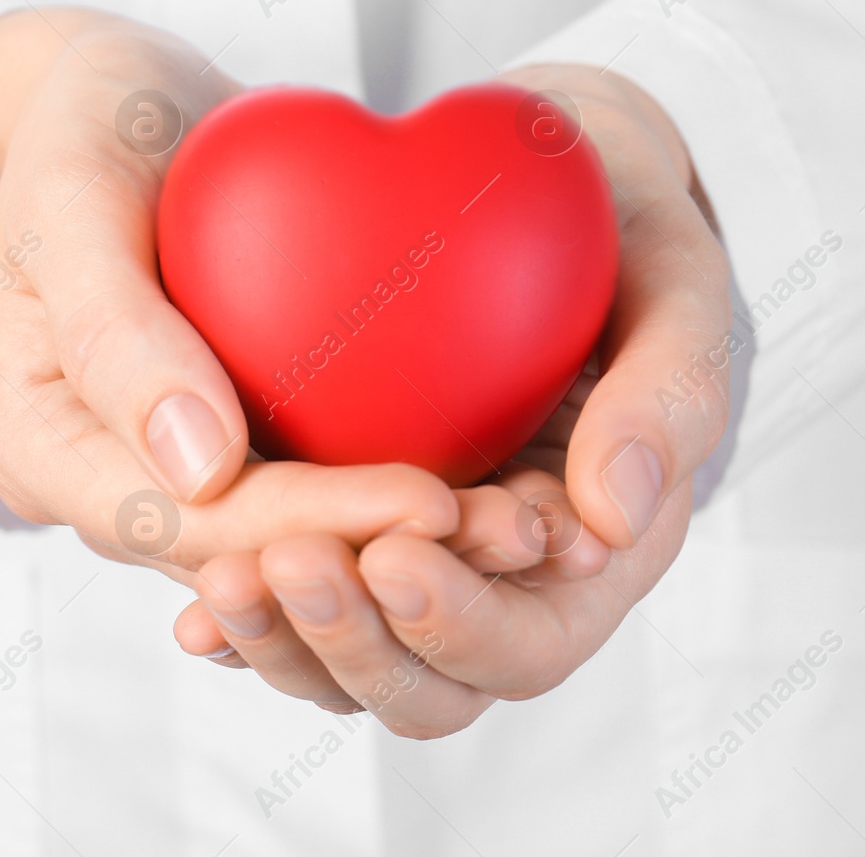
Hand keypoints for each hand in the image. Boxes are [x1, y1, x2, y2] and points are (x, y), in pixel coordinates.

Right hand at [0, 10, 465, 581]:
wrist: (120, 103)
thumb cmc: (85, 127)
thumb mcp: (73, 195)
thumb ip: (113, 330)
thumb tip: (200, 470)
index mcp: (39, 449)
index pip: (183, 522)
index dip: (308, 525)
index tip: (431, 502)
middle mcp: (104, 484)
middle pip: (249, 553)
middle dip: (380, 552)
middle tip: (517, 532)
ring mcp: (169, 470)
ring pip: (293, 540)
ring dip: (407, 545)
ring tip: (528, 527)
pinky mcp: (232, 443)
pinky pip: (316, 483)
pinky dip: (399, 488)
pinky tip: (500, 483)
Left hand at [174, 64, 731, 734]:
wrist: (537, 181)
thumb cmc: (619, 223)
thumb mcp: (671, 274)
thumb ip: (673, 385)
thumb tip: (614, 521)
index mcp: (595, 548)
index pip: (528, 644)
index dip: (461, 623)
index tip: (393, 552)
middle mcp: (506, 580)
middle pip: (429, 685)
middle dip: (356, 642)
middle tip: (286, 564)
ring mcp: (425, 557)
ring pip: (350, 660)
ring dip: (285, 639)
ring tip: (222, 578)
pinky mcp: (352, 523)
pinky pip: (297, 594)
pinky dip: (246, 609)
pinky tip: (190, 594)